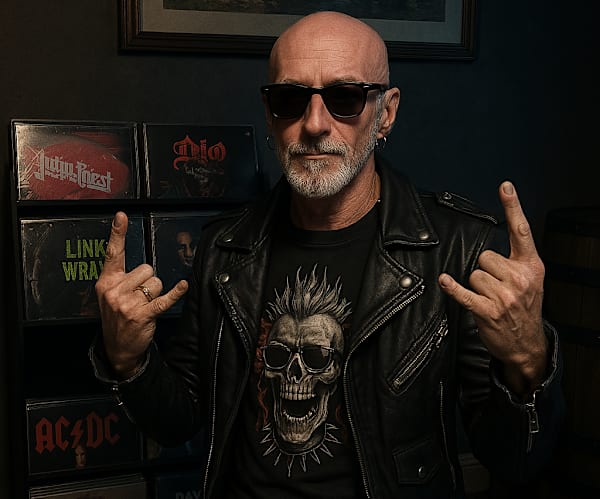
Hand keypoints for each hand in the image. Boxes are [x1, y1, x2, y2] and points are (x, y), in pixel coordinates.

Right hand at [96, 211, 188, 377]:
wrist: (117, 348)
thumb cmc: (118, 318)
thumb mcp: (110, 295)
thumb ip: (121, 277)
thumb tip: (144, 265)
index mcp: (106, 282)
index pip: (112, 254)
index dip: (117, 233)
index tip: (121, 216)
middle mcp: (115, 290)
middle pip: (146, 268)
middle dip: (148, 281)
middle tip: (140, 297)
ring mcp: (128, 303)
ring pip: (156, 282)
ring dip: (156, 292)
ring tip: (145, 305)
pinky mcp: (142, 315)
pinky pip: (163, 299)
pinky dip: (175, 293)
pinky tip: (183, 287)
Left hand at [438, 182, 546, 395]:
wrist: (527, 343)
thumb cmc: (524, 308)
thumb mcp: (531, 281)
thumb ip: (515, 261)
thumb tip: (489, 248)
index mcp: (531, 266)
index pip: (521, 231)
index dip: (513, 207)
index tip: (505, 187)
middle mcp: (520, 278)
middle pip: (484, 256)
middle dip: (485, 269)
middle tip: (496, 286)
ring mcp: (504, 296)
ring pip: (473, 273)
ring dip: (476, 285)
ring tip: (489, 298)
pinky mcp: (488, 311)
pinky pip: (464, 292)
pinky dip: (452, 287)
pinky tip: (445, 281)